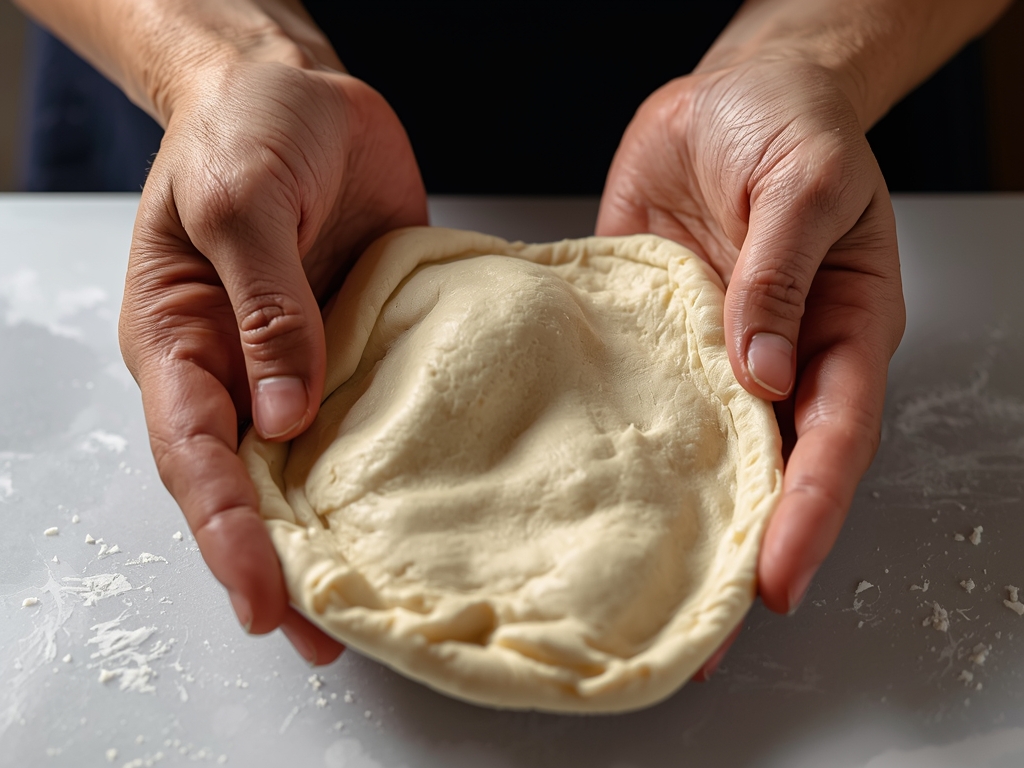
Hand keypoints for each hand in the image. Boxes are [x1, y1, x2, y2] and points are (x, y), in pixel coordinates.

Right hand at [120, 58, 426, 663]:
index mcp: (182, 342)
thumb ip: (265, 305)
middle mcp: (240, 368)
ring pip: (319, 463)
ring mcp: (305, 362)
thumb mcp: (243, 204)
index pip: (196, 457)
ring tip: (386, 600)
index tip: (266, 600)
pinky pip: (379, 411)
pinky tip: (432, 504)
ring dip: (346, 530)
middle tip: (327, 636)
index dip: (228, 535)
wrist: (299, 92)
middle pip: (253, 485)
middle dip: (284, 563)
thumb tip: (284, 411)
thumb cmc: (245, 130)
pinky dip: (398, 461)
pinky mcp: (364, 344)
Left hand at [597, 61, 905, 626]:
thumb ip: (783, 273)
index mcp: (838, 333)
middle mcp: (773, 358)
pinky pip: (628, 388)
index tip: (774, 582)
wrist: (728, 92)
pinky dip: (606, 436)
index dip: (807, 516)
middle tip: (695, 631)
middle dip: (733, 551)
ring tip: (623, 583)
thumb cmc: (792, 125)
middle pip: (760, 471)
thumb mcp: (804, 185)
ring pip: (690, 448)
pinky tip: (575, 481)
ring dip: (665, 515)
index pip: (831, 444)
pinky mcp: (646, 328)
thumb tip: (764, 368)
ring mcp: (704, 349)